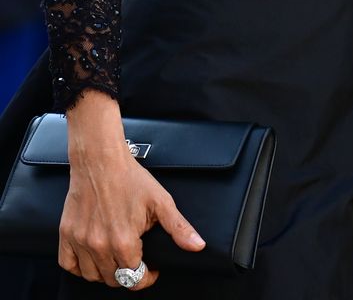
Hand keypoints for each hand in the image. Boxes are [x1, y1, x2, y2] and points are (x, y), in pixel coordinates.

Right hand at [62, 92, 204, 288]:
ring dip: (105, 273)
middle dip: (128, 275)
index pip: (135, 279)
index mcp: (124, 241)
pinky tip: (92, 257)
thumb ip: (179, 228)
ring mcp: (80, 241)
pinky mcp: (66, 234)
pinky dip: (80, 267)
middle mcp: (100, 246)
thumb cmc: (131, 178)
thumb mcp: (161, 201)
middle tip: (135, 260)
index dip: (146, 277)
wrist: (101, 159)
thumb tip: (198, 246)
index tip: (150, 269)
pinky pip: (68, 265)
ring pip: (92, 276)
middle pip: (114, 280)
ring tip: (116, 259)